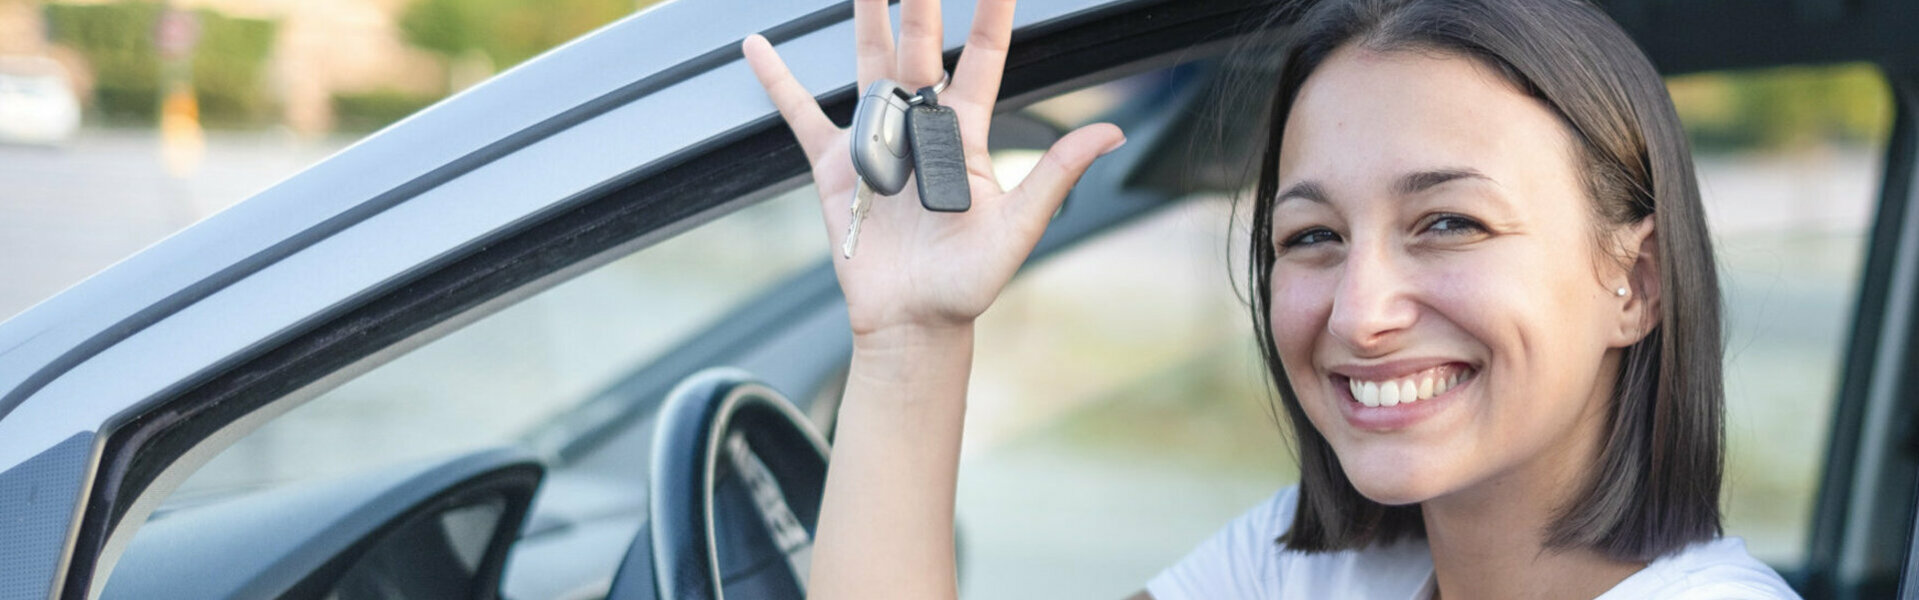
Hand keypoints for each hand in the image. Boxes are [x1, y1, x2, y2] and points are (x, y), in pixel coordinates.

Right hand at [743, 0, 1125, 337]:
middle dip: (921, 3)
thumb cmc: (968, 284)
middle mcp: (921, 130)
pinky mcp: (834, 169)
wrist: (913, 324)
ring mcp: (876, 144)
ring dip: (864, 20)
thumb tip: (1110, 134)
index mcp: (967, 137)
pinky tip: (758, 48)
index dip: (991, 16)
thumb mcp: (1019, 228)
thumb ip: (1055, 174)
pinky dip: (778, 82)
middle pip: (921, 49)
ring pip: (868, 66)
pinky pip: (801, 116)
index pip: (983, 60)